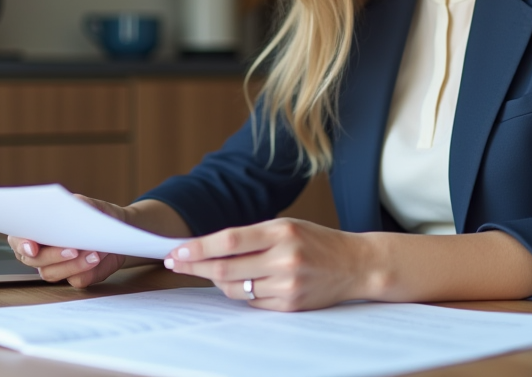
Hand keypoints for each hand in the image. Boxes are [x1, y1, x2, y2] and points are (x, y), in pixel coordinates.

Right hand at [7, 195, 130, 287]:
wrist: (118, 229)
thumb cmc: (95, 214)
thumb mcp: (84, 204)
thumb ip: (72, 207)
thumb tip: (66, 219)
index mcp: (37, 230)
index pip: (18, 239)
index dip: (21, 244)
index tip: (32, 247)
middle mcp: (42, 251)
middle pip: (33, 261)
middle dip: (52, 256)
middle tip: (72, 250)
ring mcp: (57, 266)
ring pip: (51, 273)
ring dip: (72, 264)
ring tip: (93, 253)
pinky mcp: (75, 277)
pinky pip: (75, 280)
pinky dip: (85, 270)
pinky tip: (96, 259)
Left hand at [163, 218, 366, 310]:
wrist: (356, 264)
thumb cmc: (316, 241)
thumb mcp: (286, 227)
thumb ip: (252, 237)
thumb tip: (209, 249)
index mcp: (281, 232)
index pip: (229, 241)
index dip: (199, 248)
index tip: (177, 251)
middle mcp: (284, 258)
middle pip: (226, 268)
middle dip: (196, 267)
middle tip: (176, 264)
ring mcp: (288, 284)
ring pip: (235, 289)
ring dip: (218, 281)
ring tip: (213, 271)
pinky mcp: (290, 305)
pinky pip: (252, 302)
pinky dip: (243, 293)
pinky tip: (247, 283)